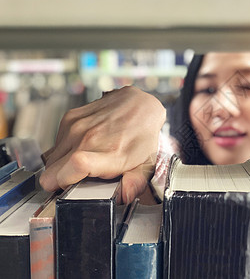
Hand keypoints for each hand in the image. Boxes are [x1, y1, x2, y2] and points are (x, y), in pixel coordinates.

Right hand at [39, 86, 165, 202]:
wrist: (139, 105)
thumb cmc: (141, 135)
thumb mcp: (146, 165)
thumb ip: (135, 184)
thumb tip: (124, 196)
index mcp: (108, 153)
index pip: (73, 168)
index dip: (65, 184)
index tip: (70, 188)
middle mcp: (88, 138)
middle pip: (51, 172)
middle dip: (61, 181)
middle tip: (80, 178)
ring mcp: (76, 127)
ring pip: (51, 160)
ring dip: (62, 165)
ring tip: (84, 160)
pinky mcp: (69, 118)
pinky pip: (55, 144)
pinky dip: (65, 150)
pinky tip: (83, 147)